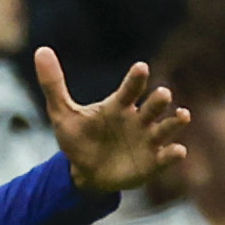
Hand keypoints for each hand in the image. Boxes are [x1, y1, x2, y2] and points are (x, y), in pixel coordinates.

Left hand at [38, 50, 190, 193]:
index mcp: (119, 105)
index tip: (141, 68)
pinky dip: (173, 154)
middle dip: (159, 100)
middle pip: (154, 106)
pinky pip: (166, 157)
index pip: (130, 88)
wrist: (84, 173)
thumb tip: (40, 51)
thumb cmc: (77, 139)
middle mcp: (138, 119)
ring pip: (166, 128)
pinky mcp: (152, 162)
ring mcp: (148, 140)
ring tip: (183, 115)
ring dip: (175, 122)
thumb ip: (53, 84)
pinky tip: (178, 151)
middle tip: (163, 94)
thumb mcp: (61, 114)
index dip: (136, 79)